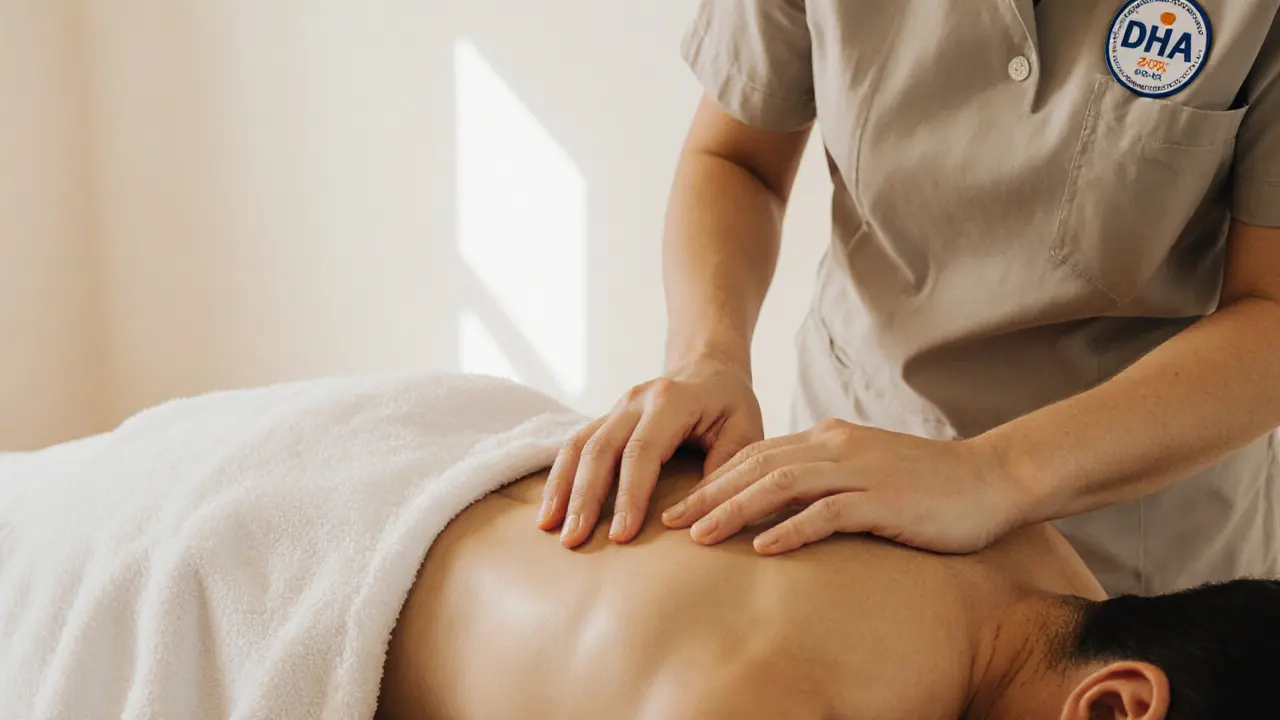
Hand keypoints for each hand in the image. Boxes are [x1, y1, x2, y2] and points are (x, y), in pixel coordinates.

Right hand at [538, 355, 763, 547]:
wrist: (708, 367)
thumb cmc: (730, 403)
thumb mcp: (745, 429)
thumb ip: (726, 466)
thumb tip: (702, 513)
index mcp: (671, 401)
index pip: (642, 452)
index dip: (629, 495)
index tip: (621, 536)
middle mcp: (635, 400)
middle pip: (600, 450)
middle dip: (584, 498)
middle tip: (574, 540)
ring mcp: (615, 408)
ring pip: (578, 446)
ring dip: (562, 488)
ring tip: (549, 528)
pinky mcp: (605, 420)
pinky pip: (574, 446)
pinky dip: (559, 478)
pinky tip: (550, 509)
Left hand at [660, 419, 1024, 555]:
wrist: (991, 479)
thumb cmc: (927, 485)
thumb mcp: (865, 472)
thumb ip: (825, 479)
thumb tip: (778, 505)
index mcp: (830, 439)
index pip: (757, 455)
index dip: (714, 479)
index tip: (680, 505)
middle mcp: (837, 447)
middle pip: (757, 466)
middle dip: (708, 493)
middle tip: (669, 520)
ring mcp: (860, 471)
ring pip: (781, 485)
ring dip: (735, 510)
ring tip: (699, 535)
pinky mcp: (884, 500)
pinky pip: (828, 513)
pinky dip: (792, 529)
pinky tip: (763, 547)